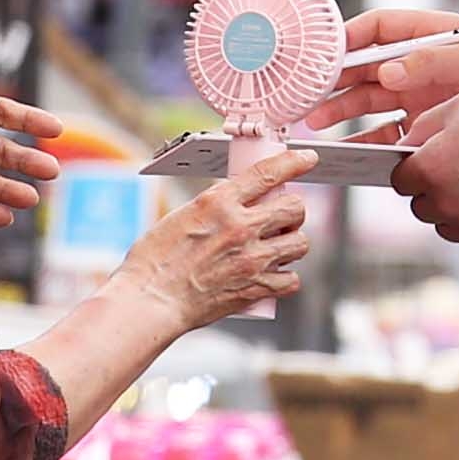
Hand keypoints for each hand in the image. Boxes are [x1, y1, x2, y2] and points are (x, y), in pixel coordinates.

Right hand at [114, 148, 317, 326]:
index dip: (293, 163)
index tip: (307, 159)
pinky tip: (272, 274)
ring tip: (276, 246)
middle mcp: (240, 227)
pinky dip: (285, 277)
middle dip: (293, 209)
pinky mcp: (255, 288)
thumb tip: (240, 202)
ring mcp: (251, 259)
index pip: (268, 172)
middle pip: (294, 208)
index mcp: (218, 202)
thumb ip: (217, 206)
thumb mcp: (184, 215)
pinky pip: (292, 279)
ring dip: (292, 242)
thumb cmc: (156, 259)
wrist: (151, 300)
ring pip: (300, 242)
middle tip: (281, 216)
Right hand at [302, 9, 458, 135]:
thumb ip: (434, 61)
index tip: (325, 51)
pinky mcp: (423, 123)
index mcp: (429, 33)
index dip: (350, 36)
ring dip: (341, 110)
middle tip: (308, 94)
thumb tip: (388, 72)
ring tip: (316, 123)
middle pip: (365, 67)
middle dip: (334, 79)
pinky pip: (386, 132)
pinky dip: (365, 141)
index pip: (379, 28)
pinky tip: (347, 151)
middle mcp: (417, 62)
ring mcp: (418, 94)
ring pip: (368, 100)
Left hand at [391, 91, 458, 252]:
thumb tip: (407, 144)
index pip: (401, 180)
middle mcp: (445, 204)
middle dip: (435, 190)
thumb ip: (423, 128)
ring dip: (457, 208)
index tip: (429, 161)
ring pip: (448, 224)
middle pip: (422, 205)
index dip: (414, 168)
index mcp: (430, 170)